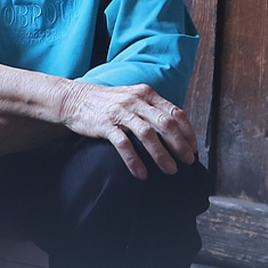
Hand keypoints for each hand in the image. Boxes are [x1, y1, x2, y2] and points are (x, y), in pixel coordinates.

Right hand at [58, 78, 198, 180]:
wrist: (73, 99)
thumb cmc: (105, 102)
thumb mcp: (132, 97)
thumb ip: (150, 108)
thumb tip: (173, 126)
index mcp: (146, 93)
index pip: (175, 112)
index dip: (188, 132)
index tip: (193, 147)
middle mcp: (136, 101)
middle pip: (166, 124)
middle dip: (180, 145)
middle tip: (188, 161)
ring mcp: (120, 112)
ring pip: (148, 135)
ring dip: (162, 155)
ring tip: (170, 170)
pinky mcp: (106, 125)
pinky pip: (124, 145)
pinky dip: (135, 161)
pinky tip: (141, 173)